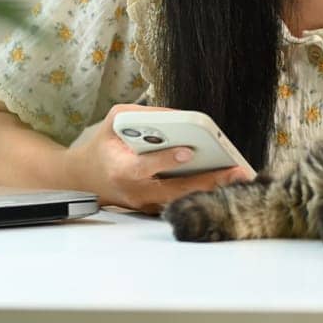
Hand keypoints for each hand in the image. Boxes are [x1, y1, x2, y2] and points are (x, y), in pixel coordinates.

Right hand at [64, 104, 255, 212]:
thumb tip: (178, 115)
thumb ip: (142, 114)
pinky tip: (226, 183)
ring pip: (182, 200)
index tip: (189, 151)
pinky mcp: (154, 208)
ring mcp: (145, 204)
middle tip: (234, 171)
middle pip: (174, 190)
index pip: (144, 167)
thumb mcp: (114, 120)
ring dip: (211, 190)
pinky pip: (181, 201)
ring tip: (238, 178)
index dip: (166, 160)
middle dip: (207, 181)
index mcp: (120, 169)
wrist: (83, 179)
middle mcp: (134, 192)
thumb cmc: (103, 146)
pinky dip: (203, 193)